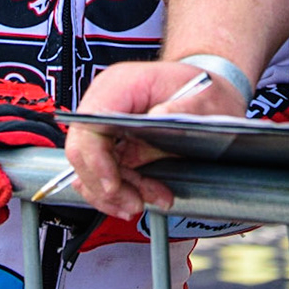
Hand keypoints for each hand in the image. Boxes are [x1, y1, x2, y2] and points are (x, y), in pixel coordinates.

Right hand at [64, 59, 245, 219]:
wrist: (204, 88)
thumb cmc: (201, 88)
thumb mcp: (205, 97)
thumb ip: (185, 107)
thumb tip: (159, 116)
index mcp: (120, 85)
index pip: (88, 125)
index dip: (96, 160)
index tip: (114, 187)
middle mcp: (105, 102)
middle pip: (83, 152)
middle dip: (107, 185)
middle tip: (136, 204)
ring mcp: (104, 122)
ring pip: (88, 168)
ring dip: (113, 193)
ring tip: (147, 201)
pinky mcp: (110, 141)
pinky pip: (99, 171)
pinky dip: (115, 190)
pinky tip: (137, 198)